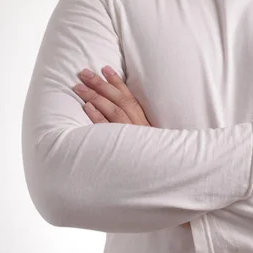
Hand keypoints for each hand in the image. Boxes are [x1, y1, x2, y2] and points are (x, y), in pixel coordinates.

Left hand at [72, 65, 190, 228]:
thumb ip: (140, 133)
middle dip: (100, 85)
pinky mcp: (125, 151)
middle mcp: (141, 129)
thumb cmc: (160, 166)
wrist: (173, 185)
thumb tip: (126, 124)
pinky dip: (98, 118)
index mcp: (148, 125)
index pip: (131, 99)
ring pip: (113, 112)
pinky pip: (110, 132)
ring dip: (95, 97)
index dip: (118, 83)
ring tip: (78, 87)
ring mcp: (134, 140)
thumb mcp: (154, 145)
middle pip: (120, 101)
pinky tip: (87, 108)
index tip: (106, 68)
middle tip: (83, 72)